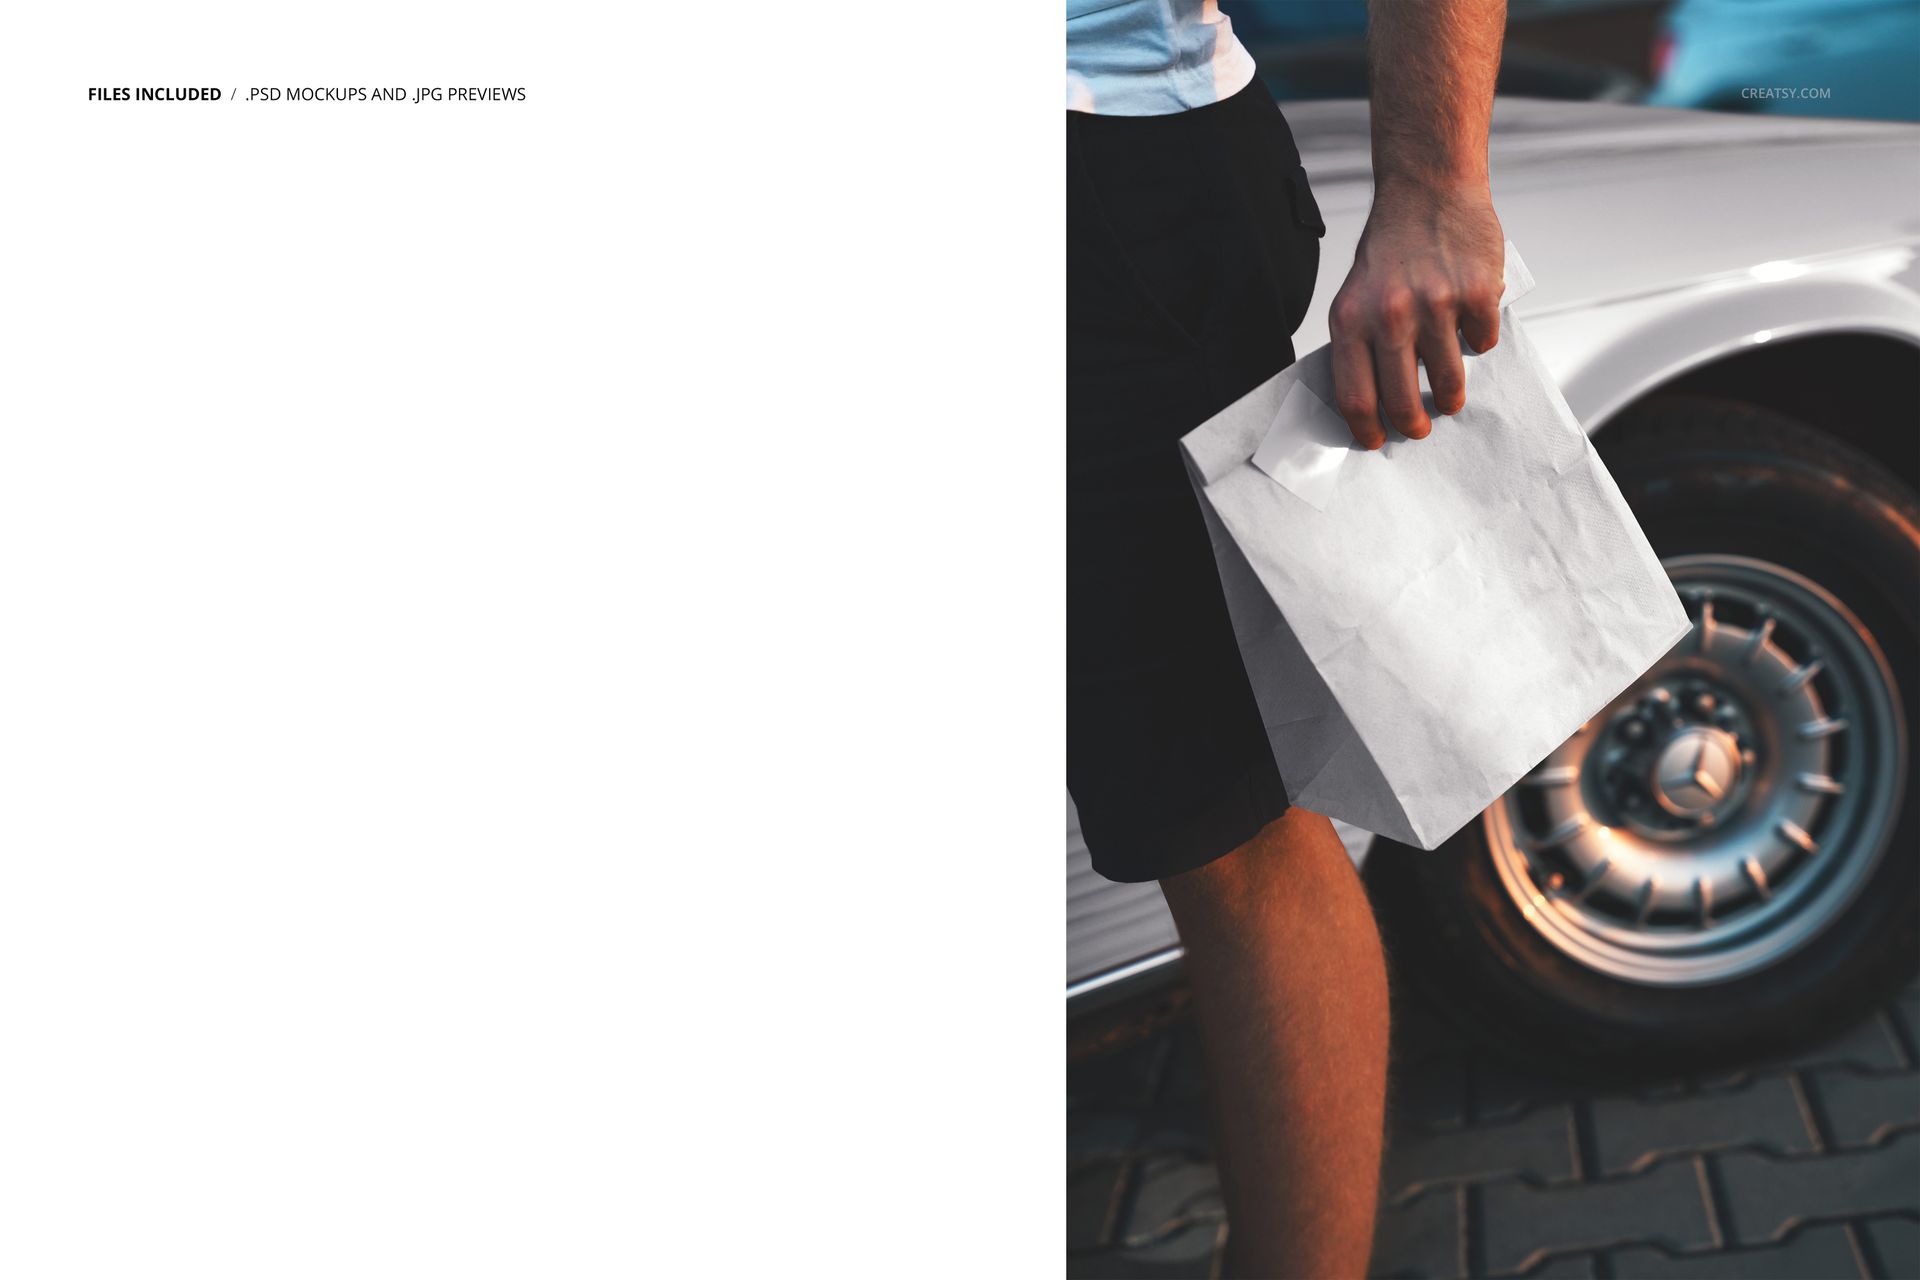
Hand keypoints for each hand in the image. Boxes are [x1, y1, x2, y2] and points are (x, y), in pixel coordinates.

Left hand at [1327, 188, 1504, 448]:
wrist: (1428, 189)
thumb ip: (1360, 342)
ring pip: (1449, 381)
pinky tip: (1468, 323)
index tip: (1375, 440)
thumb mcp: (1355, 294)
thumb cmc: (1390, 247)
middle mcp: (1391, 314)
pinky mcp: (1478, 293)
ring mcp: (1437, 304)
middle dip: (1413, 425)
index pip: (1355, 395)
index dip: (1366, 428)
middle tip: (1419, 428)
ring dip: (1450, 397)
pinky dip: (1478, 341)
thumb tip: (1371, 402)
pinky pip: (1482, 343)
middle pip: (1403, 400)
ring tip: (1449, 396)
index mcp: (1352, 318)